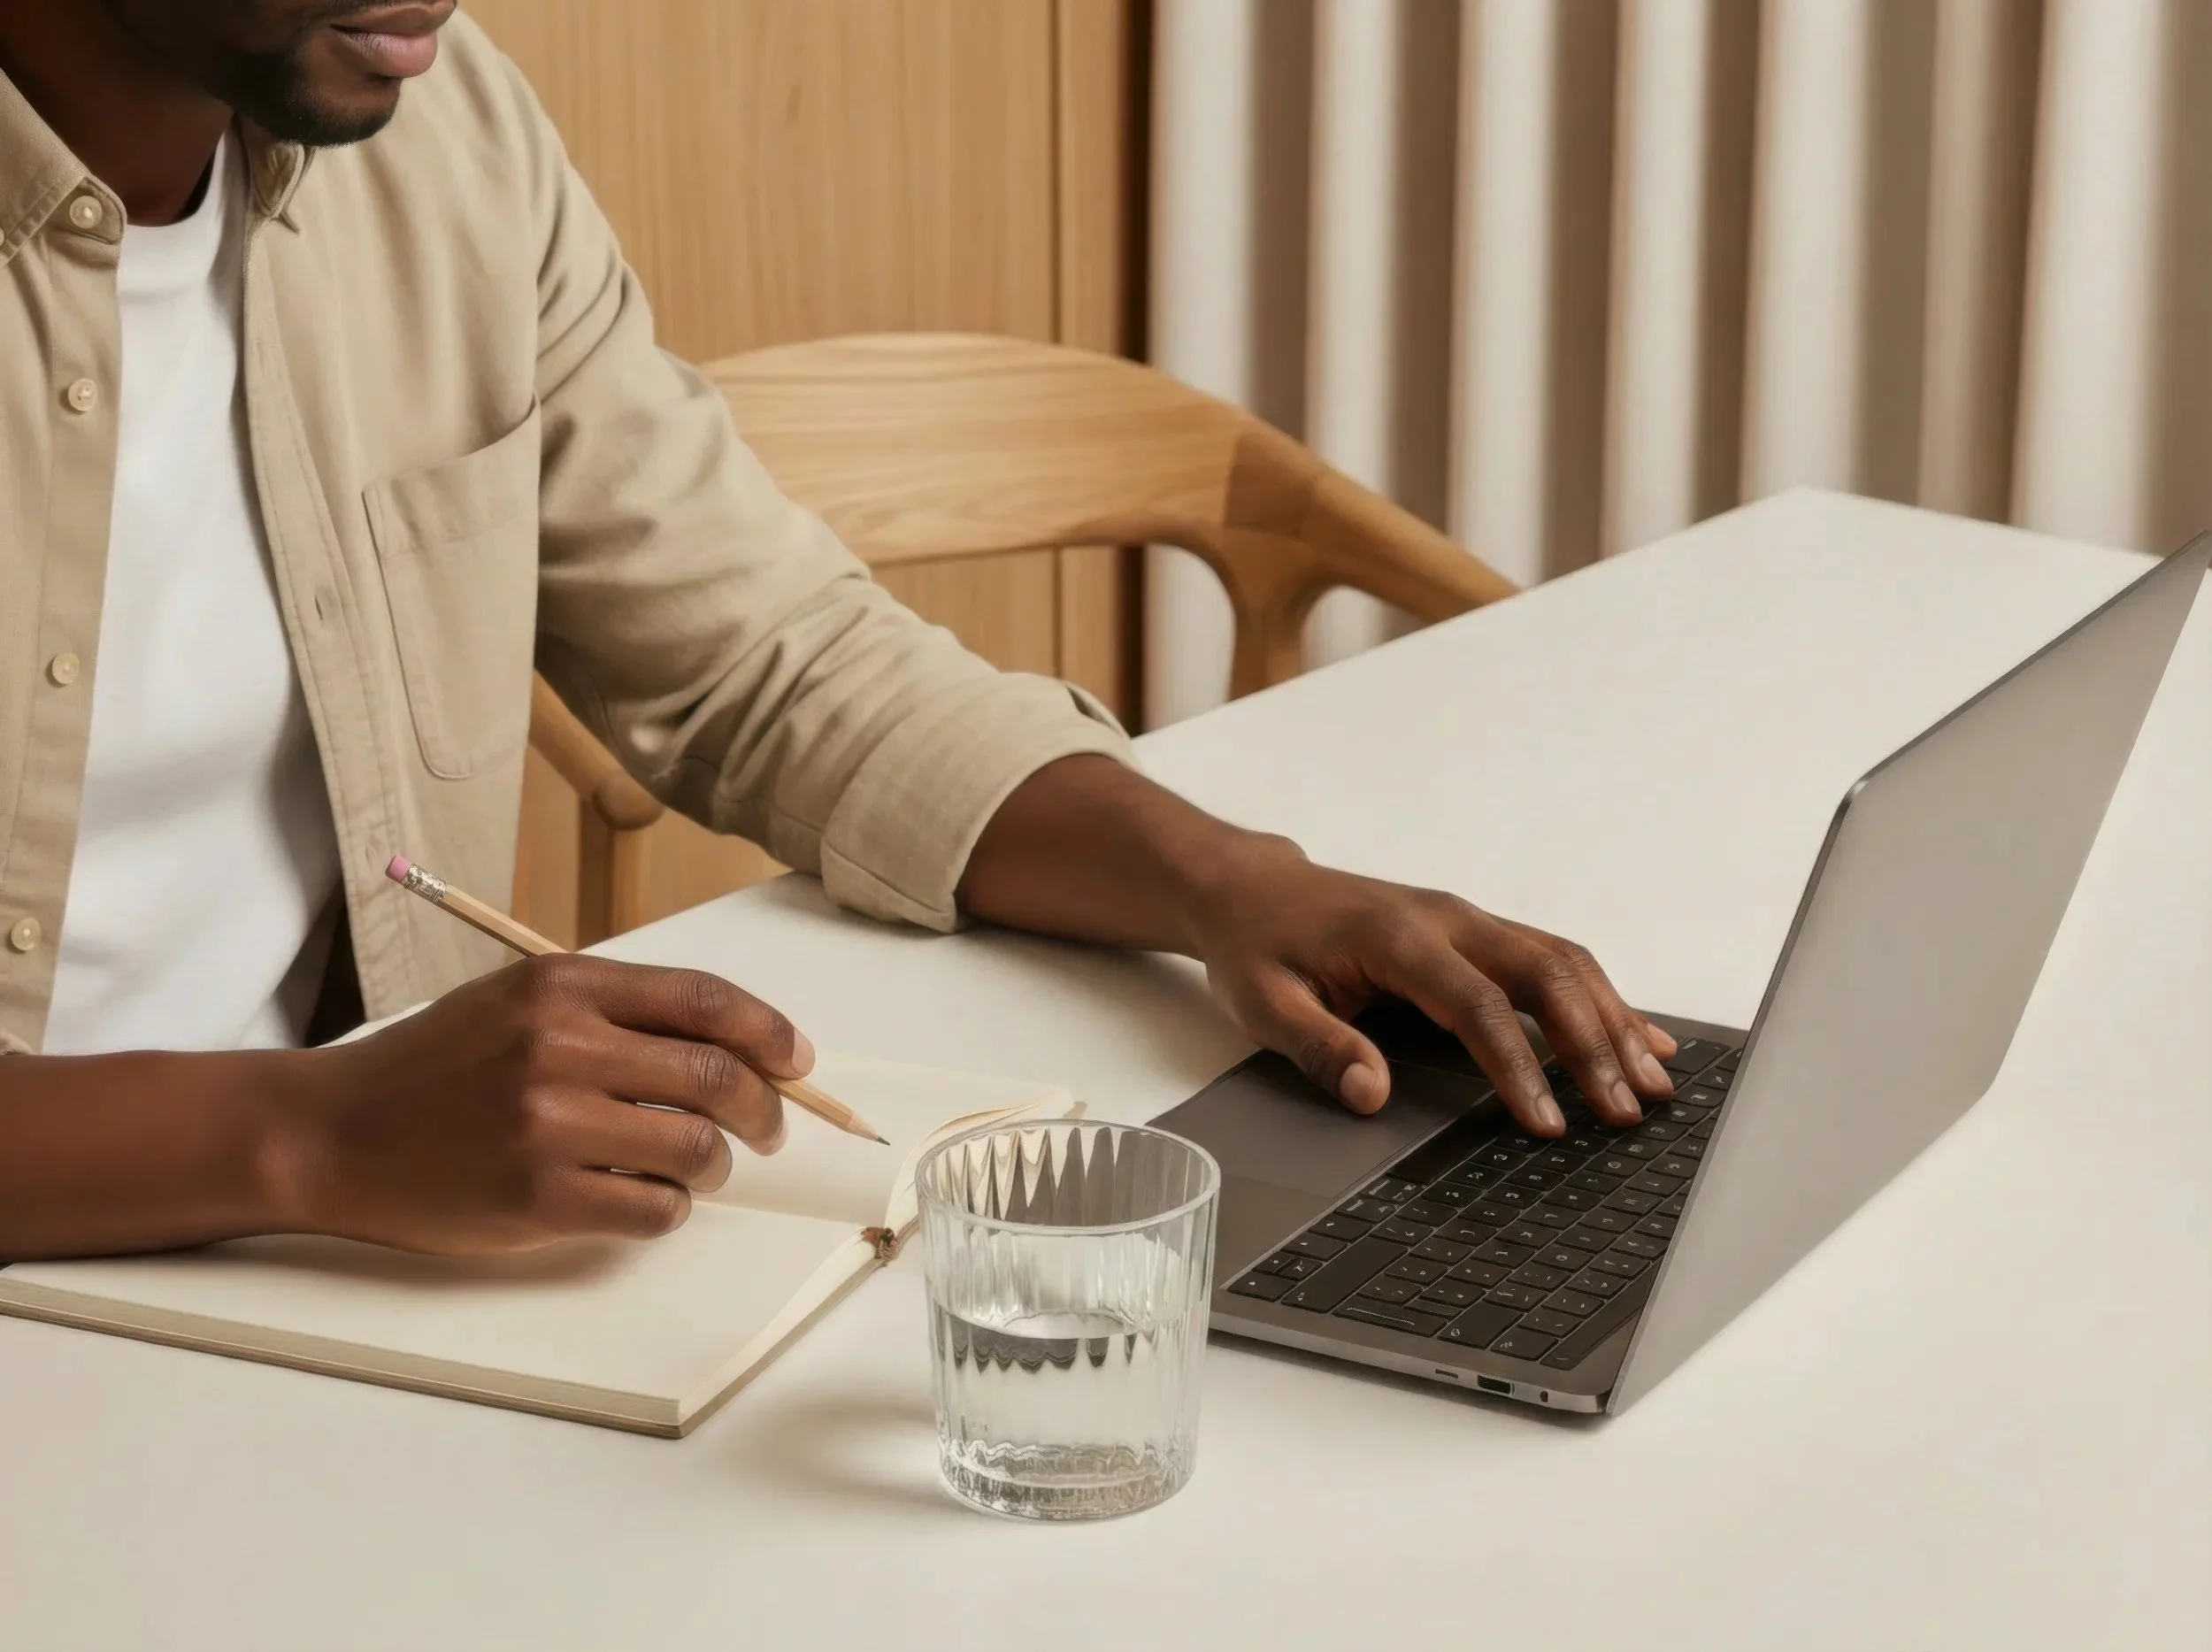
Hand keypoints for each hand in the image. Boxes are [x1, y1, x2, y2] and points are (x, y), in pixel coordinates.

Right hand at [277, 955, 811, 1254]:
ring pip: (695, 1149)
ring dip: (713, 1167)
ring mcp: (549, 1124)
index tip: (798, 1062)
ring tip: (693, 1169)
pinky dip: (668, 1210)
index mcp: (563, 987)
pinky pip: (654, 1210)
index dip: (770, 1033)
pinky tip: (643, 1200)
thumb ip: (617, 1015)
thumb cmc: (437, 1068)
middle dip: (765, 1110)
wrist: (332, 1132)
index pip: (705, 1000)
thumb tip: (736, 1050)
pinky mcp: (538, 1198)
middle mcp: (560, 1046)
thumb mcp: (519, 1004)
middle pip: (716, 1077)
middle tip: (767, 1131)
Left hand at [1185, 838, 1676, 1136]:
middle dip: (1593, 1044)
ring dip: (1612, 1020)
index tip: (1548, 1122)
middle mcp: (1447, 919)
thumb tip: (1373, 1094)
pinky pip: (1551, 959)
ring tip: (1653, 1082)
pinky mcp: (1475, 931)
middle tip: (1624, 1110)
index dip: (1518, 1066)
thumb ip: (1322, 1047)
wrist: (1253, 889)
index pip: (1476, 1005)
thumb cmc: (1258, 945)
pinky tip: (1638, 1036)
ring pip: (1560, 963)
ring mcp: (1467, 920)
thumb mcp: (1264, 1004)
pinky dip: (1600, 998)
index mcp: (1396, 937)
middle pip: (1542, 975)